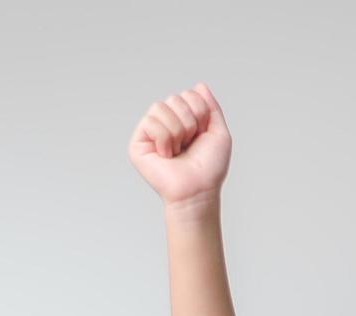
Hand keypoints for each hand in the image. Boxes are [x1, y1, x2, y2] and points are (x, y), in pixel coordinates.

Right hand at [128, 82, 231, 213]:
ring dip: (177, 131)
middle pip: (175, 98)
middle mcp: (165, 123)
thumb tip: (199, 85)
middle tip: (189, 144)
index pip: (189, 94)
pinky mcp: (138, 143)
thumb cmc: (209, 168)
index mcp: (183, 119)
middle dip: (189, 122)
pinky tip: (166, 155)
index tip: (202, 134)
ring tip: (178, 150)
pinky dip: (165, 138)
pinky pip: (151, 122)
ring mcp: (150, 132)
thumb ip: (211, 107)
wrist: (198, 189)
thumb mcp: (218, 133)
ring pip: (161, 107)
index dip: (200, 112)